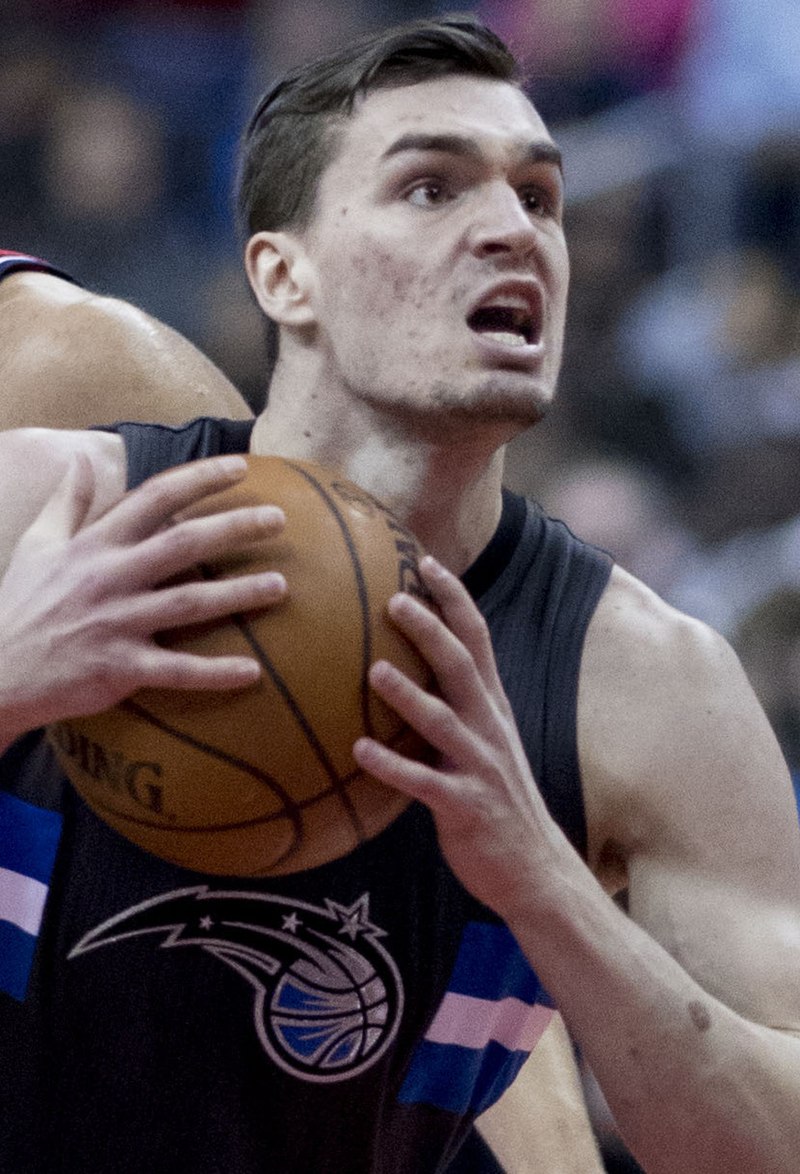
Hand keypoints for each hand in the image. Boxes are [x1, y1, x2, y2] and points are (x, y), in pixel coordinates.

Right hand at [0, 453, 286, 744]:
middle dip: (235, 527)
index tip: (241, 467)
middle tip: (280, 519)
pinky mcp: (120, 668)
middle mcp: (110, 577)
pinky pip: (177, 671)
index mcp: (94, 544)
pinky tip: (253, 672)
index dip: (199, 479)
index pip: (154, 498)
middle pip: (184, 543)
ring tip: (281, 586)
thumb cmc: (20, 605)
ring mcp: (117, 623)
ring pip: (190, 603)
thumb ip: (67, 502)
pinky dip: (215, 673)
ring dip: (239, 594)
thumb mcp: (37, 545)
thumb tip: (81, 458)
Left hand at [354, 556, 562, 917]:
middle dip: (432, 630)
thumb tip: (400, 671)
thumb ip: (451, 706)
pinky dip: (392, 766)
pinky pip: (425, 783)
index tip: (426, 561)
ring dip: (409, 695)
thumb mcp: (481, 743)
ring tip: (374, 670)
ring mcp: (480, 767)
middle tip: (395, 599)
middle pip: (463, 667)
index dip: (455, 598)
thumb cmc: (495, 799)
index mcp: (493, 707)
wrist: (535, 869)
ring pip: (445, 722)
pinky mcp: (466, 806)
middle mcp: (490, 728)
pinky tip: (358, 753)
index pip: (478, 638)